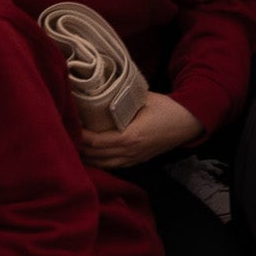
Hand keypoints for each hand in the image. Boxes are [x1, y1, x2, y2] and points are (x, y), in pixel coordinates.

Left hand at [77, 91, 203, 171]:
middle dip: (79, 147)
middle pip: (96, 156)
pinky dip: (100, 161)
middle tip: (66, 136)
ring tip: (74, 147)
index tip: (70, 124)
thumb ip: (121, 98)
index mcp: (130, 137)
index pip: (96, 141)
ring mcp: (135, 159)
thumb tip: (100, 90)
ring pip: (103, 164)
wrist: (189, 122)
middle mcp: (130, 152)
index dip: (80, 135)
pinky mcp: (138, 161)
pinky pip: (113, 166)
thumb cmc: (167, 108)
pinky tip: (91, 155)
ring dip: (87, 157)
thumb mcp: (143, 98)